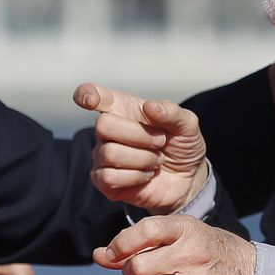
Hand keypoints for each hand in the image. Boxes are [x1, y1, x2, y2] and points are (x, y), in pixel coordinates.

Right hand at [73, 83, 207, 212]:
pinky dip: (136, 177)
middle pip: (103, 125)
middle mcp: (107, 130)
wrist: (188, 178)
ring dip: (144, 159)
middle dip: (139, 135)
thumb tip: (149, 107)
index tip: (89, 99)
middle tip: (160, 142)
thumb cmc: (181, 144)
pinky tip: (147, 175)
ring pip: (110, 153)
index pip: (94, 95)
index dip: (86, 94)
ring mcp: (103, 155)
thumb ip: (172, 113)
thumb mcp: (187, 125)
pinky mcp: (104, 180)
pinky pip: (109, 177)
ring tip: (157, 160)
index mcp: (122, 108)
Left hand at [93, 215, 254, 274]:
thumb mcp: (179, 236)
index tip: (112, 253)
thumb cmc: (205, 250)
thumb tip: (98, 255)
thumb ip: (138, 244)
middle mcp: (192, 254)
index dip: (120, 244)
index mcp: (186, 229)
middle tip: (145, 273)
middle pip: (137, 270)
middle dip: (132, 274)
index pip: (145, 231)